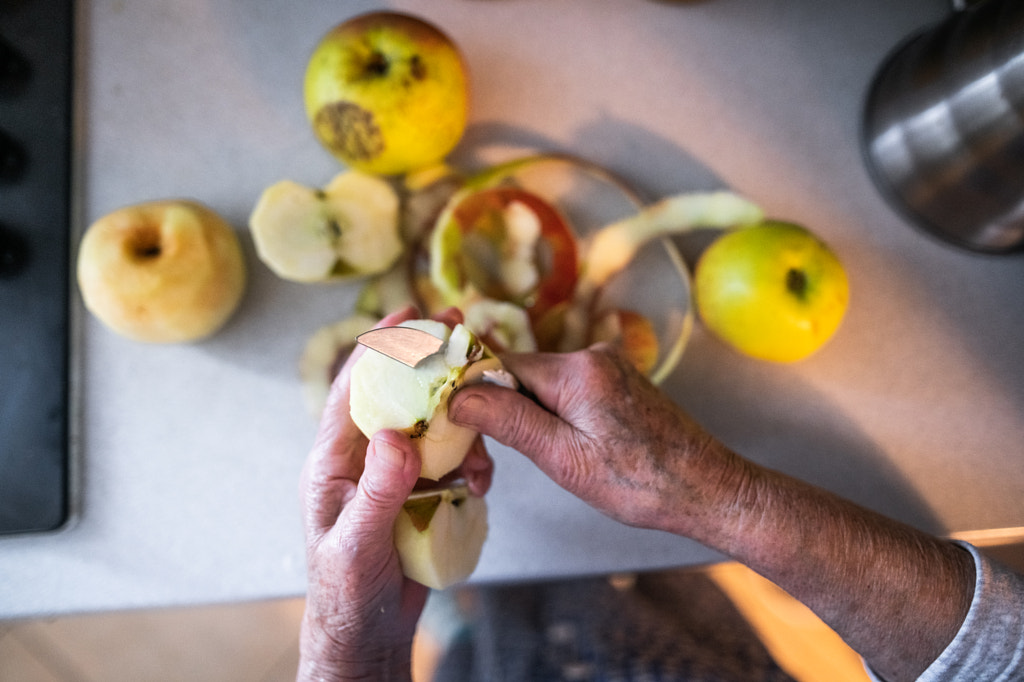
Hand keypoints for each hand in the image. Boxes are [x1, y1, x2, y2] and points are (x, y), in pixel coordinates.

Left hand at [297, 306, 492, 681]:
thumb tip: (396, 437)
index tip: (406, 313)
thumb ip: (376, 491)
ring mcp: (395, 476)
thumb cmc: (347, 593)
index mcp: (334, 461)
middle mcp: (364, 459)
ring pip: (432, 427)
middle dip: (428, 364)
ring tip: (484, 430)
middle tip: (461, 332)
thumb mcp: (356, 544)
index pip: (352, 390)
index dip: (377, 347)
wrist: (369, 634)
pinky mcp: (421, 495)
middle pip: (398, 396)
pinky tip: (482, 482)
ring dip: (460, 421)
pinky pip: (451, 464)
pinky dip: (472, 463)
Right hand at [448, 343, 746, 536]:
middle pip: (521, 375)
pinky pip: (568, 392)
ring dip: (528, 420)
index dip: (475, 397)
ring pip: (543, 386)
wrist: (706, 489)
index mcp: (578, 369)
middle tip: (488, 468)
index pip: (501, 367)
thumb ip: (510, 420)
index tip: (461, 432)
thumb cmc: (641, 483)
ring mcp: (608, 367)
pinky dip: (554, 418)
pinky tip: (563, 450)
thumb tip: (459, 396)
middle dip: (501, 415)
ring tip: (535, 463)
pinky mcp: (617, 382)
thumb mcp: (564, 458)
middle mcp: (593, 356)